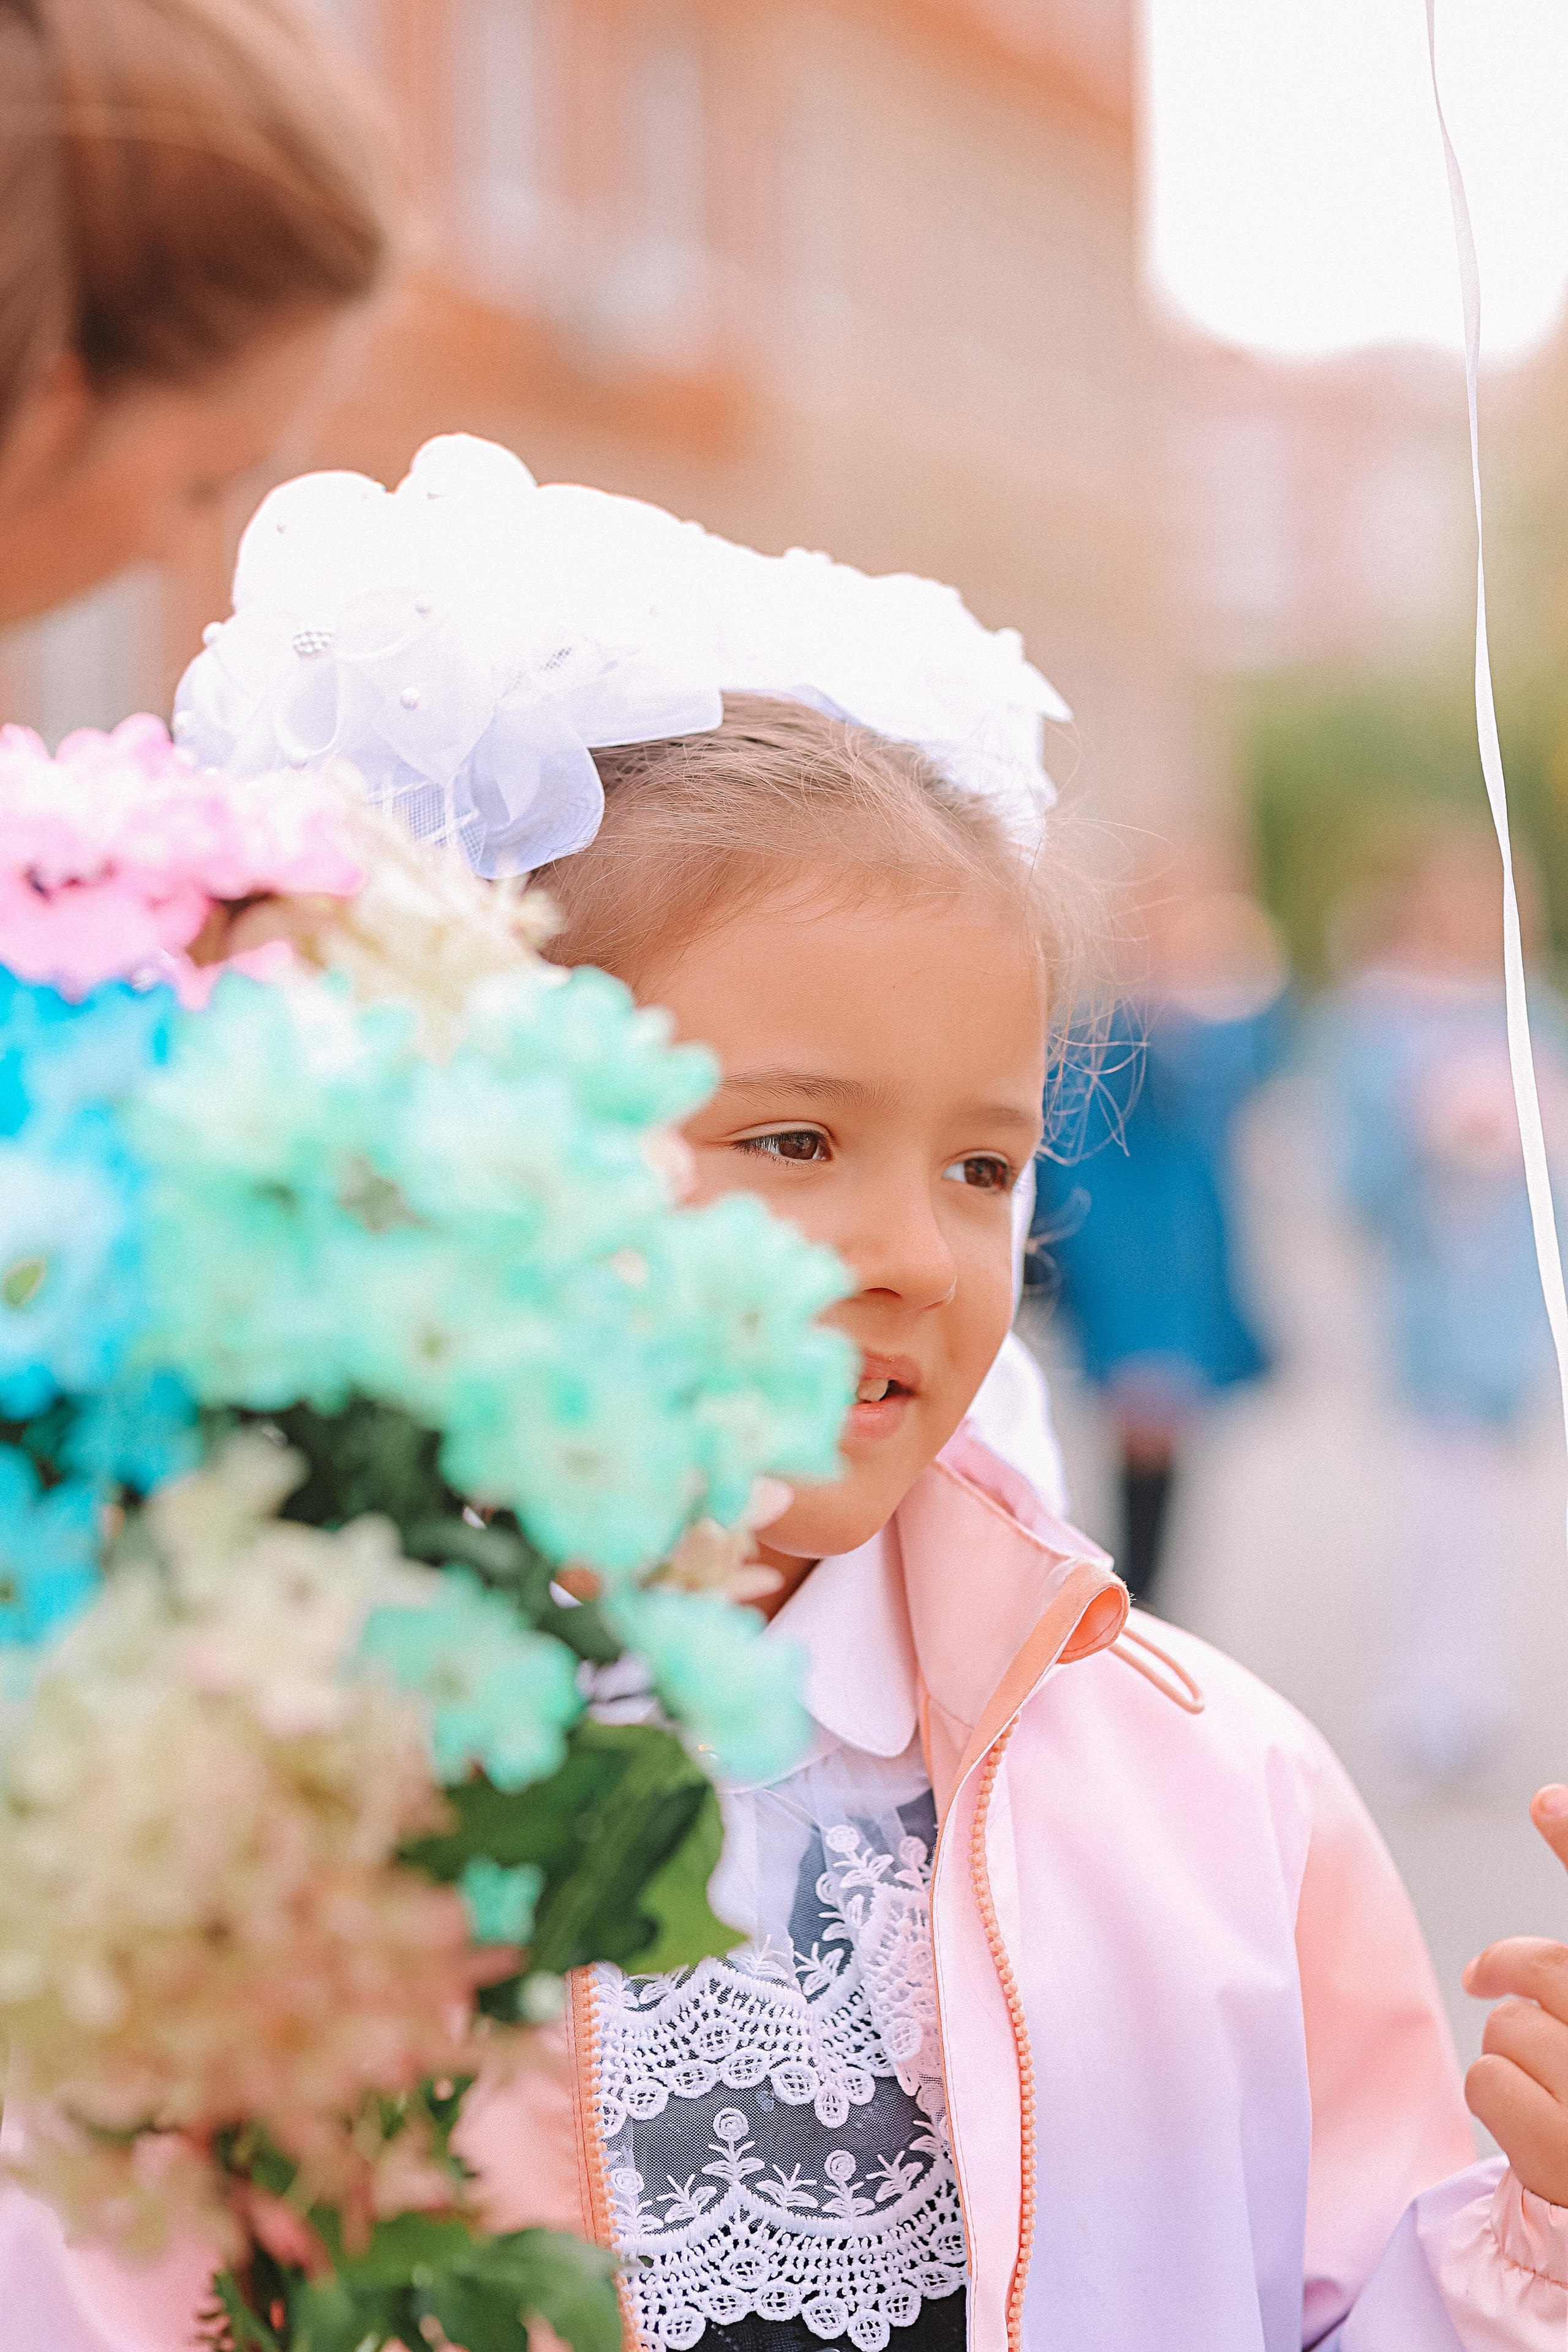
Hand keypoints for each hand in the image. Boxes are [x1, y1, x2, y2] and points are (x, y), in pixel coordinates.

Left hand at [1462, 1784, 1567, 2205]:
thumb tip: (1548, 1805)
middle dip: (1507, 1972)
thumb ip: (1563, 1970)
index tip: (1544, 1802)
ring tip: (1549, 2092)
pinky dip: (1499, 2103)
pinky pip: (1488, 2083)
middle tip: (1484, 1977)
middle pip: (1540, 1970)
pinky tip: (1535, 2136)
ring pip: (1508, 2027)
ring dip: (1512, 2054)